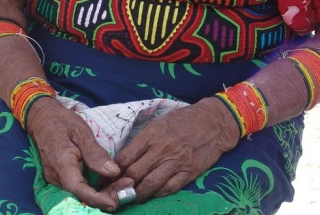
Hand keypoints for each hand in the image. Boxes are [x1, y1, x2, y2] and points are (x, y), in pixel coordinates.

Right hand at [26, 97, 133, 211]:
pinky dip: (94, 188)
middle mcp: (56, 177)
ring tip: (123, 184)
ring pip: (81, 194)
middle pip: (82, 195)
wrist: (43, 118)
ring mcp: (56, 180)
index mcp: (61, 164)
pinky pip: (78, 188)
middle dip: (106, 196)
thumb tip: (114, 172)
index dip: (97, 199)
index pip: (79, 190)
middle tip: (128, 186)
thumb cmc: (62, 121)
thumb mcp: (81, 131)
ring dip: (102, 193)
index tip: (115, 203)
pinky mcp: (60, 178)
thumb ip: (95, 153)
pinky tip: (109, 183)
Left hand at [105, 97, 239, 203]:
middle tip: (112, 195)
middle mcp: (162, 149)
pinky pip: (168, 188)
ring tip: (129, 199)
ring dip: (137, 195)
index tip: (106, 179)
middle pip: (135, 173)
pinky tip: (151, 195)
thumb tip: (125, 158)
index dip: (113, 171)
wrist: (213, 122)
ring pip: (149, 185)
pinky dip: (157, 194)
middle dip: (121, 187)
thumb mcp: (160, 123)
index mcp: (152, 134)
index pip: (126, 157)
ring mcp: (176, 162)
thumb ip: (144, 140)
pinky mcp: (188, 173)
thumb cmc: (184, 120)